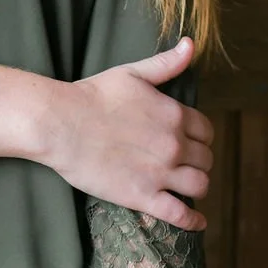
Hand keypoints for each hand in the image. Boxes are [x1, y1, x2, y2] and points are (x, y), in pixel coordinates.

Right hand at [43, 36, 212, 230]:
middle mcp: (174, 144)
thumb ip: (166, 63)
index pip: (206, 131)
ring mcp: (161, 173)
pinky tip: (197, 222)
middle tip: (185, 164)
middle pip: (206, 159)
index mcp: (174, 115)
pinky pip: (180, 214)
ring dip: (197, 186)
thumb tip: (191, 45)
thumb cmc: (93, 95)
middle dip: (198, 162)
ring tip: (187, 187)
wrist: (61, 123)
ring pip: (200, 185)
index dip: (200, 137)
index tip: (190, 142)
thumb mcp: (133, 73)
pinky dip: (193, 221)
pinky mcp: (143, 196)